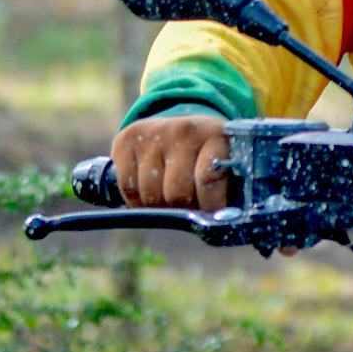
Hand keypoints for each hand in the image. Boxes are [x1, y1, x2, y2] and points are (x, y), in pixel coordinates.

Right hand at [110, 113, 232, 208]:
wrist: (181, 129)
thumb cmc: (208, 158)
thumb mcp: (226, 166)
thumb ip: (223, 190)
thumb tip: (217, 223)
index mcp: (215, 135)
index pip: (207, 179)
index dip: (209, 206)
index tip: (211, 215)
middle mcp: (183, 130)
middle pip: (176, 194)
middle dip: (183, 209)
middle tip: (189, 206)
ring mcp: (152, 132)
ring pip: (151, 196)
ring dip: (160, 207)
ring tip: (170, 198)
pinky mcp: (126, 139)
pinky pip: (127, 188)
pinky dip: (136, 200)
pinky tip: (149, 193)